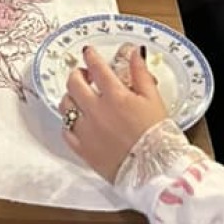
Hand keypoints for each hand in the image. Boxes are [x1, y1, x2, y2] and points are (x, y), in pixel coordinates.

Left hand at [59, 46, 168, 182]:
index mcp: (115, 96)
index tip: (89, 52)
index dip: (90, 56)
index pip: (96, 67)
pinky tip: (77, 121)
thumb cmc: (157, 135)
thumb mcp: (153, 99)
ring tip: (79, 96)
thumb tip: (135, 52)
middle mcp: (96, 111)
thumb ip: (141, 73)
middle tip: (84, 74)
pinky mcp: (83, 150)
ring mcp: (87, 131)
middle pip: (74, 83)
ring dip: (70, 96)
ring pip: (66, 105)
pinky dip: (69, 123)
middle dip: (77, 73)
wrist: (155, 171)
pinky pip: (66, 131)